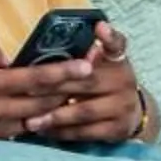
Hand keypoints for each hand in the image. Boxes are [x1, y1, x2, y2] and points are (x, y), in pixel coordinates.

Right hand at [0, 34, 95, 143]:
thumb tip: (8, 57)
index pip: (34, 79)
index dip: (63, 72)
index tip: (86, 67)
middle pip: (44, 101)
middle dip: (70, 90)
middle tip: (92, 79)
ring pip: (37, 119)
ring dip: (58, 108)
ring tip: (78, 95)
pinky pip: (23, 131)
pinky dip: (40, 122)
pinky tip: (52, 114)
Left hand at [25, 21, 148, 146]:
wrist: (133, 113)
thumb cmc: (106, 82)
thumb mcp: (102, 63)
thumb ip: (86, 52)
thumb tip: (56, 43)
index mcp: (117, 60)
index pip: (117, 44)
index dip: (109, 36)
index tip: (99, 27)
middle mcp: (124, 81)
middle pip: (86, 83)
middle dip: (55, 87)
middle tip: (27, 91)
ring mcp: (122, 106)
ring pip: (84, 112)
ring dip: (55, 117)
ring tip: (31, 120)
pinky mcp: (117, 129)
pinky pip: (86, 133)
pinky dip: (64, 133)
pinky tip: (45, 131)